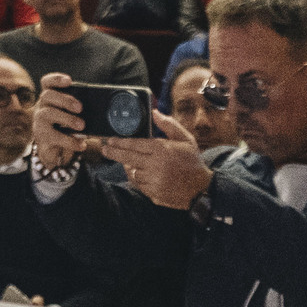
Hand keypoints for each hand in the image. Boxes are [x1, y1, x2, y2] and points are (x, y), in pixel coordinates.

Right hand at [29, 74, 85, 172]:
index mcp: (50, 99)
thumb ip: (79, 110)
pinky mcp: (42, 138)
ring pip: (48, 113)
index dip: (56, 79)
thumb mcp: (71, 117)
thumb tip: (99, 106)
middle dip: (65, 99)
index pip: (47, 83)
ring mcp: (39, 122)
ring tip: (82, 126)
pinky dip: (70, 141)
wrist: (55, 152)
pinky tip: (81, 144)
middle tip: (80, 108)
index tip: (69, 81)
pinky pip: (54, 137)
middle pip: (47, 95)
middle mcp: (41, 107)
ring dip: (67, 118)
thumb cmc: (66, 130)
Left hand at [99, 106, 213, 209]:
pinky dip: (136, 179)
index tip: (110, 140)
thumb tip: (154, 113)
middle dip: (114, 153)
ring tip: (126, 161)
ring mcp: (154, 182)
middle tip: (104, 149)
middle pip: (127, 158)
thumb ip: (168, 125)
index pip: (134, 144)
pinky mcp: (154, 194)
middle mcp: (155, 166)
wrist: (201, 189)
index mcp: (162, 150)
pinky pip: (139, 185)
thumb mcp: (185, 139)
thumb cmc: (192, 161)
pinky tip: (137, 173)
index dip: (120, 142)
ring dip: (127, 167)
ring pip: (132, 173)